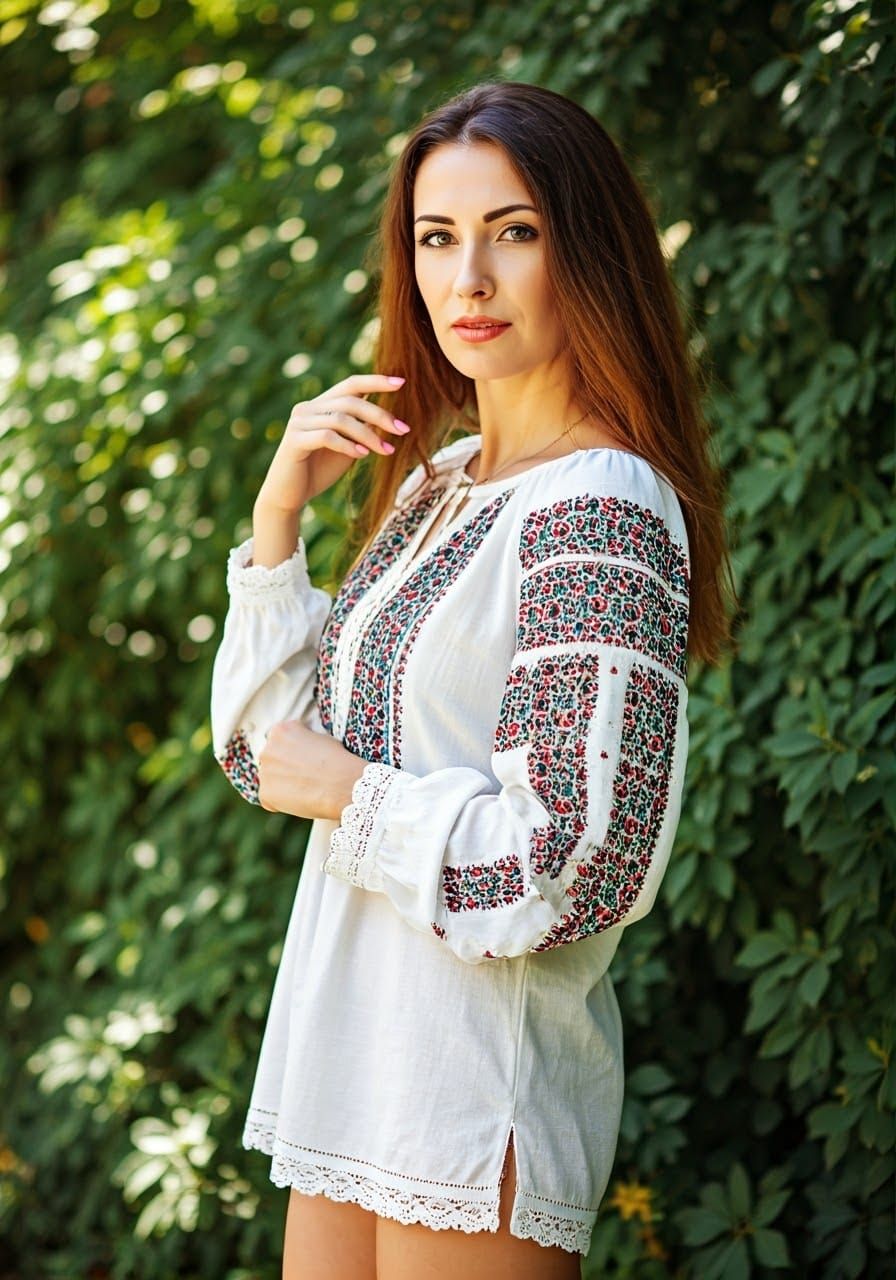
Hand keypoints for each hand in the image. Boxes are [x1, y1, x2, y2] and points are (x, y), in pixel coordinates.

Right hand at [255, 372, 411, 514]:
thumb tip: (387, 419)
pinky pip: (327, 436)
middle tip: (403, 430)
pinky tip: (362, 455)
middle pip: (350, 401)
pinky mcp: (294, 440)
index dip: (376, 381)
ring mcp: (299, 423)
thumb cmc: (319, 471)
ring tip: (387, 451)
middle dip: (380, 415)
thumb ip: (362, 431)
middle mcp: (307, 408)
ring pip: (341, 419)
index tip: (401, 383)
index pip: (350, 384)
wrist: (289, 496)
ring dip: (368, 435)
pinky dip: (348, 445)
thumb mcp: (348, 448)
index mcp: (320, 405)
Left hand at [257, 719, 368, 820]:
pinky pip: (270, 798)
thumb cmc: (338, 760)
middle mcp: (267, 749)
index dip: (296, 750)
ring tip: (306, 789)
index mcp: (281, 731)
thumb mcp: (321, 738)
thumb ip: (303, 740)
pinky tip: (301, 799)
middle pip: (272, 758)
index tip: (306, 758)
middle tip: (305, 775)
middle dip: (285, 766)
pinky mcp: (265, 794)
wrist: (343, 785)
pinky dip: (282, 801)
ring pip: (270, 778)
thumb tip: (301, 749)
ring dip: (283, 783)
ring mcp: (264, 772)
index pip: (281, 739)